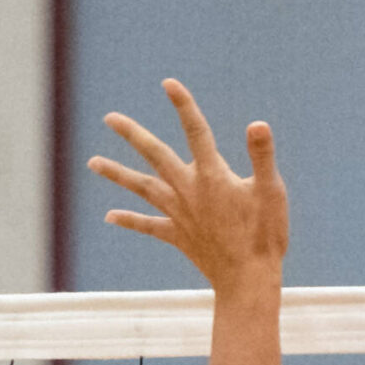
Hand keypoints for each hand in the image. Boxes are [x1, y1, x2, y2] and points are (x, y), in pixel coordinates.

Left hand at [89, 80, 287, 289]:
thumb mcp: (271, 192)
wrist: (247, 280)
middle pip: (155, 155)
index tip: (169, 84)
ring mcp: (180, 214)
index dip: (183, 106)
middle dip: (133, 135)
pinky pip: (149, 226)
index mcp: (212, 176)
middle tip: (110, 118)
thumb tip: (257, 124)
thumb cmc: (264, 236)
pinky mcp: (178, 236)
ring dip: (117, 174)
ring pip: (142, 188)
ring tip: (92, 162)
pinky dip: (130, 220)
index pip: (196, 132)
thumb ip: (262, 156)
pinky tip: (110, 216)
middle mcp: (188, 191)